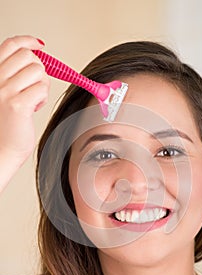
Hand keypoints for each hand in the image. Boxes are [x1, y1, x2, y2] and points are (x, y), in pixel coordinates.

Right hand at [0, 35, 49, 164]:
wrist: (1, 150)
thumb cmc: (5, 123)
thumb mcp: (4, 92)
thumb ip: (13, 74)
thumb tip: (36, 55)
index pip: (10, 45)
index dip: (27, 41)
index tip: (39, 45)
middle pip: (29, 57)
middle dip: (38, 70)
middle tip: (34, 87)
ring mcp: (4, 91)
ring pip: (38, 71)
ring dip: (42, 85)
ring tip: (33, 99)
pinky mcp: (17, 104)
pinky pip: (42, 88)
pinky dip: (42, 98)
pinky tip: (34, 108)